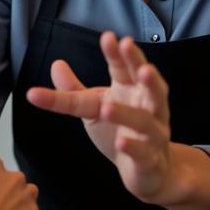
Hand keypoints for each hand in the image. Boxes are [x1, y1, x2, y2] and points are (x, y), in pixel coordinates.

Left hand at [25, 31, 175, 203]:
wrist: (148, 172)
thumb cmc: (121, 131)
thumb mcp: (93, 108)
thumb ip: (73, 90)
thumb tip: (56, 64)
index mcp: (132, 90)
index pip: (125, 68)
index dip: (118, 53)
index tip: (108, 37)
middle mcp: (148, 107)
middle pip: (147, 83)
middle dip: (138, 63)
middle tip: (128, 46)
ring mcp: (153, 134)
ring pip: (145, 120)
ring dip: (127, 113)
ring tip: (107, 107)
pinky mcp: (152, 160)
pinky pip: (144, 153)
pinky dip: (134, 147)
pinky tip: (121, 142)